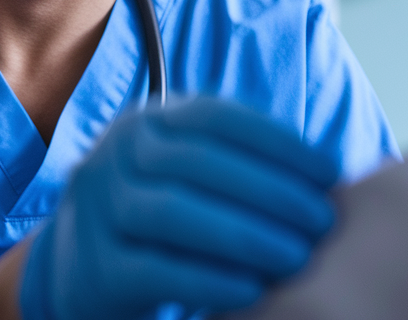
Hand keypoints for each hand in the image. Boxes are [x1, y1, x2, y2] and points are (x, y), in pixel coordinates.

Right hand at [18, 96, 338, 319]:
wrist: (77, 269)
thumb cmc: (160, 218)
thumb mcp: (185, 173)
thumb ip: (238, 162)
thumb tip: (329, 172)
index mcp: (148, 122)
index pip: (216, 117)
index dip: (277, 141)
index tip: (330, 172)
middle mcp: (116, 155)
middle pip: (197, 162)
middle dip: (270, 190)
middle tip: (322, 222)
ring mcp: (98, 210)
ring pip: (172, 212)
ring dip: (245, 234)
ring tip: (297, 257)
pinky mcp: (95, 269)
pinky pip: (155, 270)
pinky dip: (209, 280)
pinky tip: (254, 289)